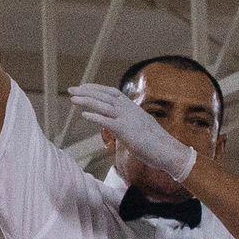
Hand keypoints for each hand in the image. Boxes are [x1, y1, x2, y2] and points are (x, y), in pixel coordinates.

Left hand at [68, 83, 196, 181]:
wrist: (167, 151)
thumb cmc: (155, 143)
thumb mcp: (141, 127)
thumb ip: (129, 123)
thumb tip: (120, 125)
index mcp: (133, 107)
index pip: (112, 92)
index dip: (97, 88)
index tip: (84, 87)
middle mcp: (129, 109)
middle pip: (105, 96)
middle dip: (87, 91)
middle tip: (71, 89)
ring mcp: (127, 119)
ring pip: (103, 105)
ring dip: (87, 101)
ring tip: (73, 98)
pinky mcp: (126, 130)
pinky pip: (107, 121)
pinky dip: (95, 116)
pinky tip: (83, 115)